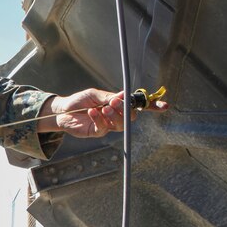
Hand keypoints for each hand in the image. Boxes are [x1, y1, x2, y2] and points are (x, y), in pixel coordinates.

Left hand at [37, 89, 167, 137]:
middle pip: (131, 117)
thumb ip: (109, 96)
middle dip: (125, 109)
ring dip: (113, 115)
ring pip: (120, 124)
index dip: (152, 106)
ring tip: (103, 108)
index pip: (137, 106)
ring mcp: (107, 125)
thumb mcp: (95, 94)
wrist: (63, 110)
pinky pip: (104, 127)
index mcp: (117, 104)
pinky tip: (91, 112)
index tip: (164, 106)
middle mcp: (115, 115)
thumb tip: (124, 95)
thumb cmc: (79, 101)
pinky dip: (99, 118)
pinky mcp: (97, 132)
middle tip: (113, 102)